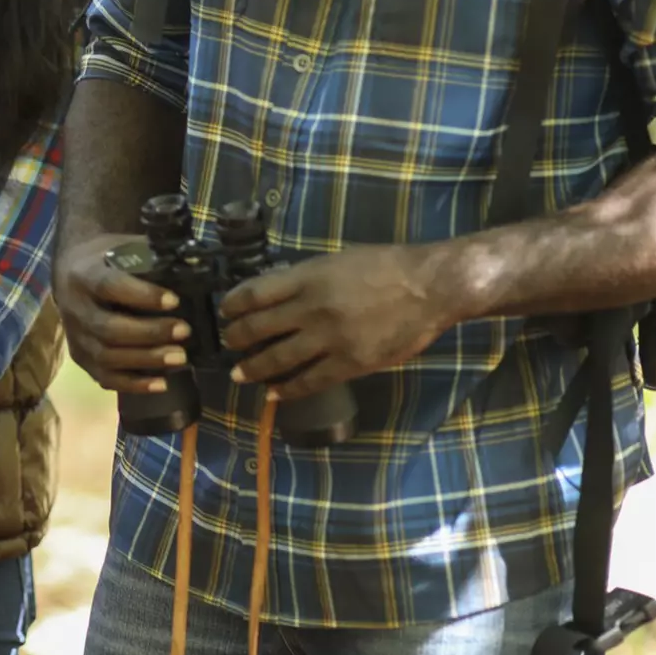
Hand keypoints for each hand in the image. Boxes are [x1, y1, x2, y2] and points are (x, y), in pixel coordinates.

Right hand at [53, 231, 192, 392]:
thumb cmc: (107, 258)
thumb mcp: (124, 247)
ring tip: (181, 358)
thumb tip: (198, 266)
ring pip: (107, 357)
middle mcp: (74, 308)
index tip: (175, 300)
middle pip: (108, 328)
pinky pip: (105, 377)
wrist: (71, 272)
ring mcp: (75, 337)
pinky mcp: (80, 357)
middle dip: (149, 333)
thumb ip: (153, 257)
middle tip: (185, 331)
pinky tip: (162, 383)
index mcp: (84, 275)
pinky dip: (134, 384)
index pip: (110, 287)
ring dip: (146, 360)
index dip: (142, 295)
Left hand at [220, 245, 459, 400]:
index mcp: (307, 277)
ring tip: (239, 374)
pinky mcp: (350, 364)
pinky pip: (310, 381)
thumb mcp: (336, 261)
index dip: (233, 305)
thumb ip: (305, 279)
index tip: (225, 312)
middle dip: (236, 338)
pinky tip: (274, 393)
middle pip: (258, 327)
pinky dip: (287, 389)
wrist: (430, 287)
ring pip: (277, 358)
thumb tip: (275, 294)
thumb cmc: (386, 266)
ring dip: (253, 368)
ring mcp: (330, 338)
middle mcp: (312, 308)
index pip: (254, 293)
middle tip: (228, 344)